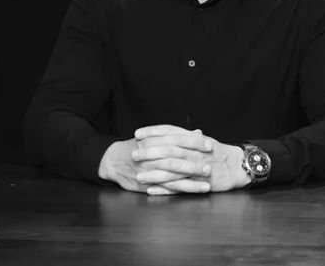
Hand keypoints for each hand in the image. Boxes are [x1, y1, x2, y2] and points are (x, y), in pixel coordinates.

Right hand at [97, 134, 211, 193]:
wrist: (114, 160)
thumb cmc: (139, 146)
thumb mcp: (156, 136)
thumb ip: (178, 135)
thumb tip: (199, 133)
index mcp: (154, 140)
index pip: (177, 139)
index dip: (194, 142)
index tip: (209, 145)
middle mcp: (151, 155)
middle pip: (175, 159)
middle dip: (194, 164)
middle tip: (210, 167)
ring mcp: (148, 171)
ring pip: (172, 177)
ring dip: (191, 182)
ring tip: (207, 184)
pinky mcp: (146, 184)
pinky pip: (165, 189)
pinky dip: (180, 190)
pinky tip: (193, 191)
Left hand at [132, 125, 251, 194]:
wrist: (238, 166)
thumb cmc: (219, 153)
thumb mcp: (204, 141)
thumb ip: (186, 136)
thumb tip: (168, 132)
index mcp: (195, 139)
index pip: (172, 131)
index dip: (154, 132)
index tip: (138, 133)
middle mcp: (196, 152)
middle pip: (170, 149)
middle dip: (150, 152)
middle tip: (134, 153)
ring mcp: (198, 168)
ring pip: (173, 170)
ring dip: (154, 173)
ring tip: (138, 175)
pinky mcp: (200, 183)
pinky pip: (180, 187)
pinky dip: (165, 189)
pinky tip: (152, 190)